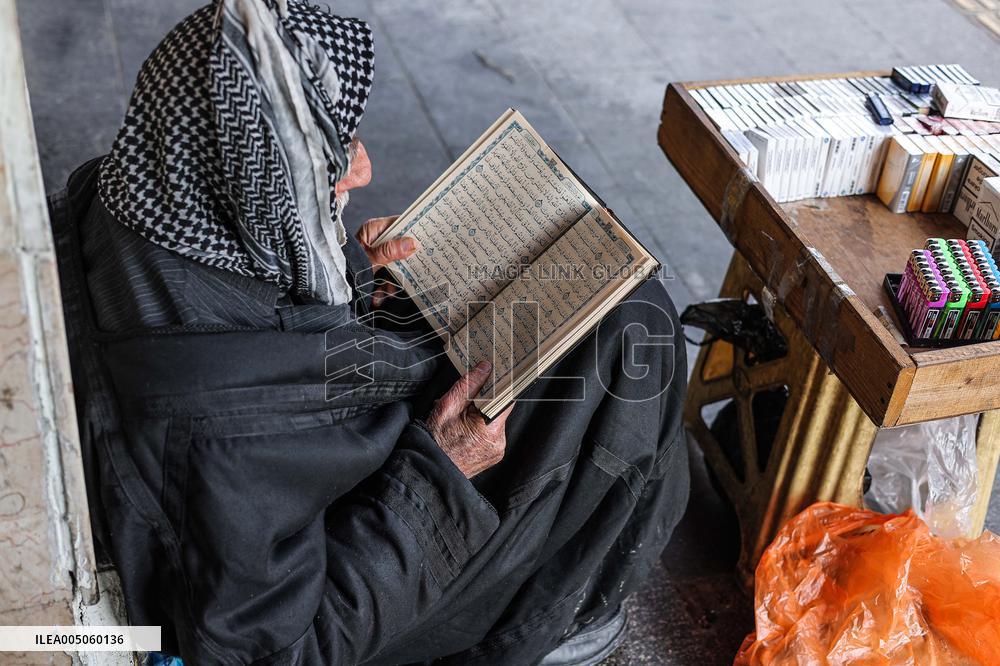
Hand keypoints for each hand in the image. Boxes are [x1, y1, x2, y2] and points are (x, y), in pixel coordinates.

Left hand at [356, 216, 419, 306]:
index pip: (399, 224)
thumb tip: (413, 243)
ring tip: (386, 293)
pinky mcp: (375, 269)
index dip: (413, 231)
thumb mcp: (371, 259)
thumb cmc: (347, 268)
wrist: (333, 287)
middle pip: (400, 247)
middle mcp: (376, 241)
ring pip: (395, 265)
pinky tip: (378, 298)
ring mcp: (376, 255)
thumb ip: (390, 251)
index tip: (425, 239)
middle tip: (411, 272)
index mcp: (373, 230)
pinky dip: (384, 288)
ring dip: (392, 282)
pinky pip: (387, 276)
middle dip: (403, 264)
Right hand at [426, 361, 513, 477]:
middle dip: (482, 402)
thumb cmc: (435, 441)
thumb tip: (485, 368)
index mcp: (490, 429)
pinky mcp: (493, 455)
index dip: (497, 385)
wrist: (430, 469)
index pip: (505, 398)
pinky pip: (490, 434)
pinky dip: (479, 428)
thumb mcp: (448, 405)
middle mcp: (498, 442)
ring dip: (479, 415)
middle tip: (463, 404)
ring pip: (494, 421)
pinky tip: (463, 430)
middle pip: (498, 409)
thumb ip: (469, 384)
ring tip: (459, 420)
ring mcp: (497, 451)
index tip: (491, 377)